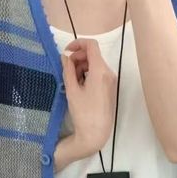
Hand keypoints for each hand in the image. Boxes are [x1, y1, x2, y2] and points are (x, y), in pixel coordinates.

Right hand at [61, 38, 117, 158]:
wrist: (96, 133)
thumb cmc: (83, 112)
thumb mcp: (72, 89)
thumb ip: (68, 70)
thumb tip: (65, 57)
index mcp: (100, 70)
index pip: (92, 45)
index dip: (78, 43)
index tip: (66, 52)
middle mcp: (109, 73)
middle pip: (93, 55)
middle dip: (78, 58)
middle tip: (66, 70)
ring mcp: (111, 81)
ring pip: (95, 64)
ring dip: (82, 67)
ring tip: (72, 81)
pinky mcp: (110, 88)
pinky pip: (99, 74)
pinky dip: (88, 74)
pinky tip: (80, 87)